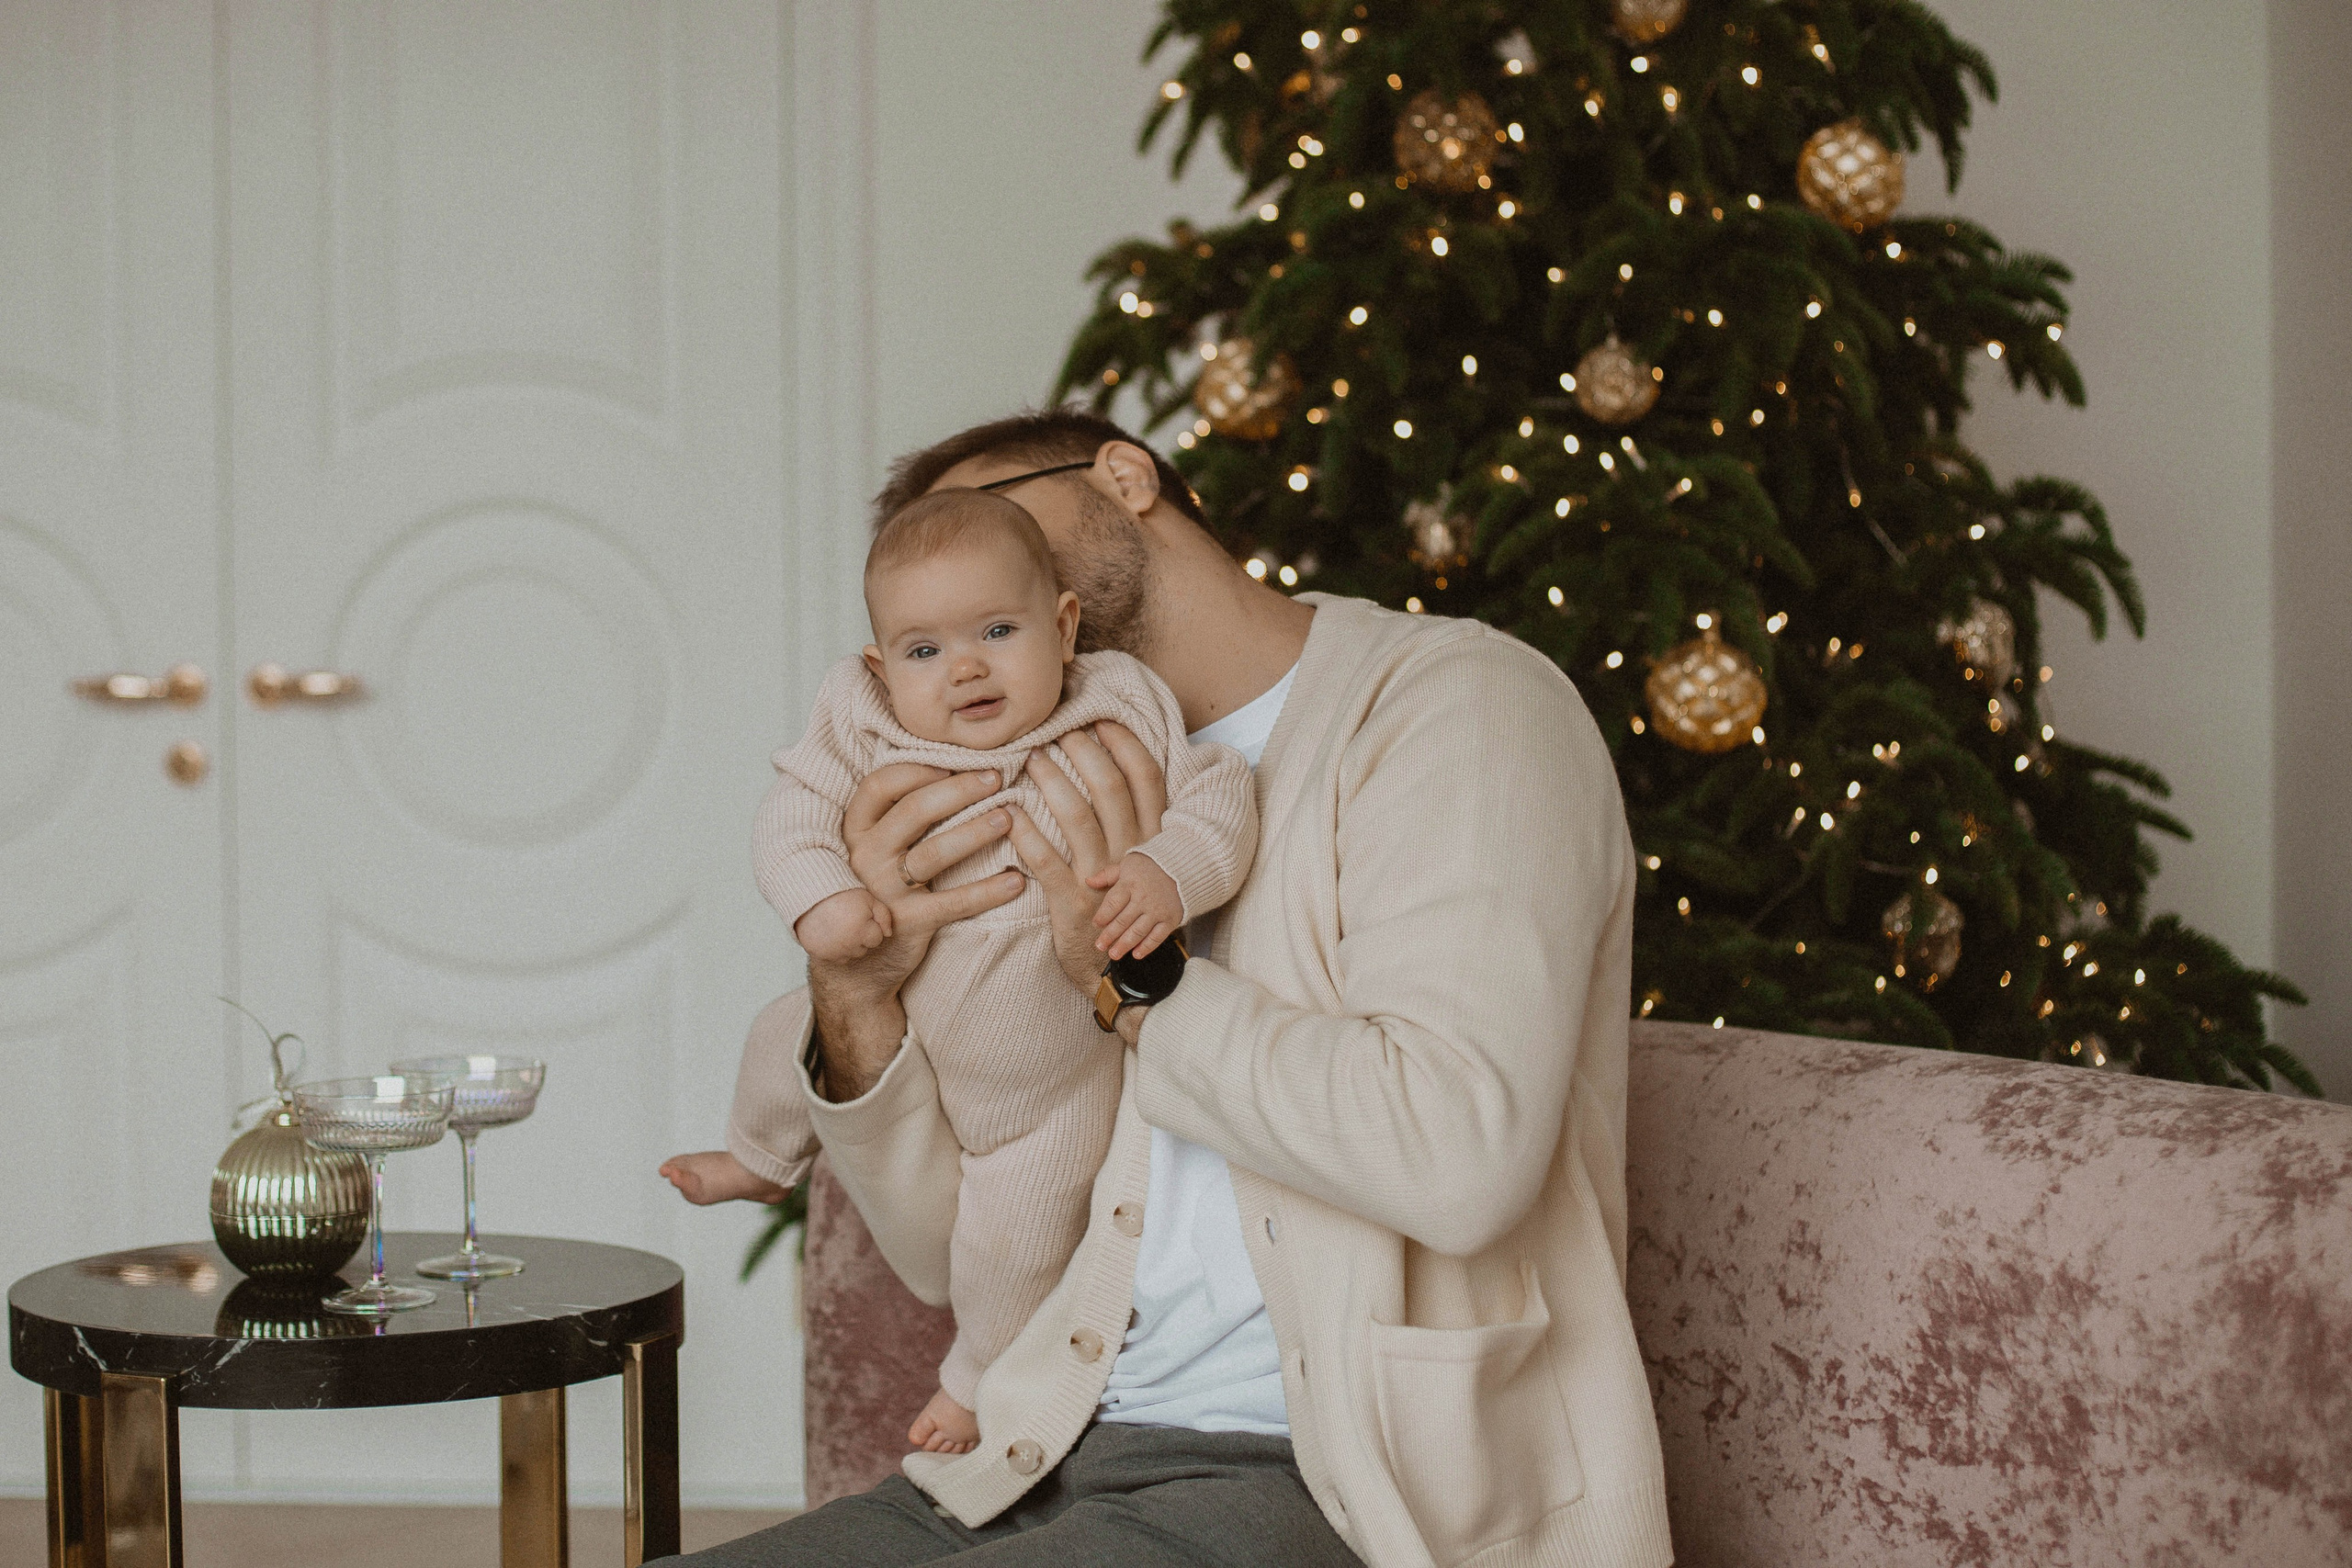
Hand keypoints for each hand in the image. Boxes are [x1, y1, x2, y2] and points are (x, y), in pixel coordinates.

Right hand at [793, 888, 893, 962]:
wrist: (811, 894)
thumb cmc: (842, 895)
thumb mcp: (868, 899)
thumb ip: (884, 916)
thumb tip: (888, 934)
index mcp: (861, 931)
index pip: (877, 939)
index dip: (871, 926)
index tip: (861, 915)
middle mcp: (847, 945)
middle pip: (864, 949)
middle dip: (861, 937)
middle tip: (849, 920)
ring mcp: (832, 951)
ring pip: (850, 955)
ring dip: (849, 945)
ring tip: (840, 927)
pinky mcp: (819, 954)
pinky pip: (834, 958)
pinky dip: (835, 949)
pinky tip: (831, 935)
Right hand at [809, 763, 1023, 1099]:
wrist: (859, 966)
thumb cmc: (880, 890)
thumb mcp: (879, 849)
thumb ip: (902, 814)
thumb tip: (958, 769)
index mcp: (856, 830)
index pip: (881, 784)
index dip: (919, 769)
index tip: (956, 762)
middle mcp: (864, 856)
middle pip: (912, 812)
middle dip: (959, 790)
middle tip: (997, 778)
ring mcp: (883, 891)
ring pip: (933, 853)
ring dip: (975, 832)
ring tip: (1010, 819)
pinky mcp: (907, 924)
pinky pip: (952, 903)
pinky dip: (987, 891)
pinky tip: (1017, 880)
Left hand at [1005, 722, 1167, 993]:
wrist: (1122, 972)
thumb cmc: (1124, 906)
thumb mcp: (1139, 861)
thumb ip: (1129, 820)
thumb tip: (1108, 767)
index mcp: (1152, 839)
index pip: (1147, 778)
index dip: (1125, 743)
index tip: (1100, 719)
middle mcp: (1133, 855)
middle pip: (1112, 788)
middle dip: (1084, 751)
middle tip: (1058, 731)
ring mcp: (1105, 880)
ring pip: (1079, 819)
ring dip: (1053, 783)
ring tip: (1031, 760)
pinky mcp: (1075, 905)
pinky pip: (1047, 863)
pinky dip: (1026, 835)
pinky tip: (1008, 815)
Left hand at [1089, 852, 1181, 959]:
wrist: (1181, 868)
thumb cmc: (1150, 866)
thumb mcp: (1127, 865)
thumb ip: (1107, 875)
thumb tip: (1089, 881)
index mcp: (1129, 884)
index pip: (1112, 903)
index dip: (1103, 916)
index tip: (1096, 924)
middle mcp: (1143, 898)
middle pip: (1122, 921)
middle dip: (1109, 936)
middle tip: (1100, 946)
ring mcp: (1157, 910)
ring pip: (1138, 932)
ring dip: (1124, 945)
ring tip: (1113, 954)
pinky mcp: (1170, 919)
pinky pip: (1157, 937)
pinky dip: (1147, 947)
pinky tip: (1136, 954)